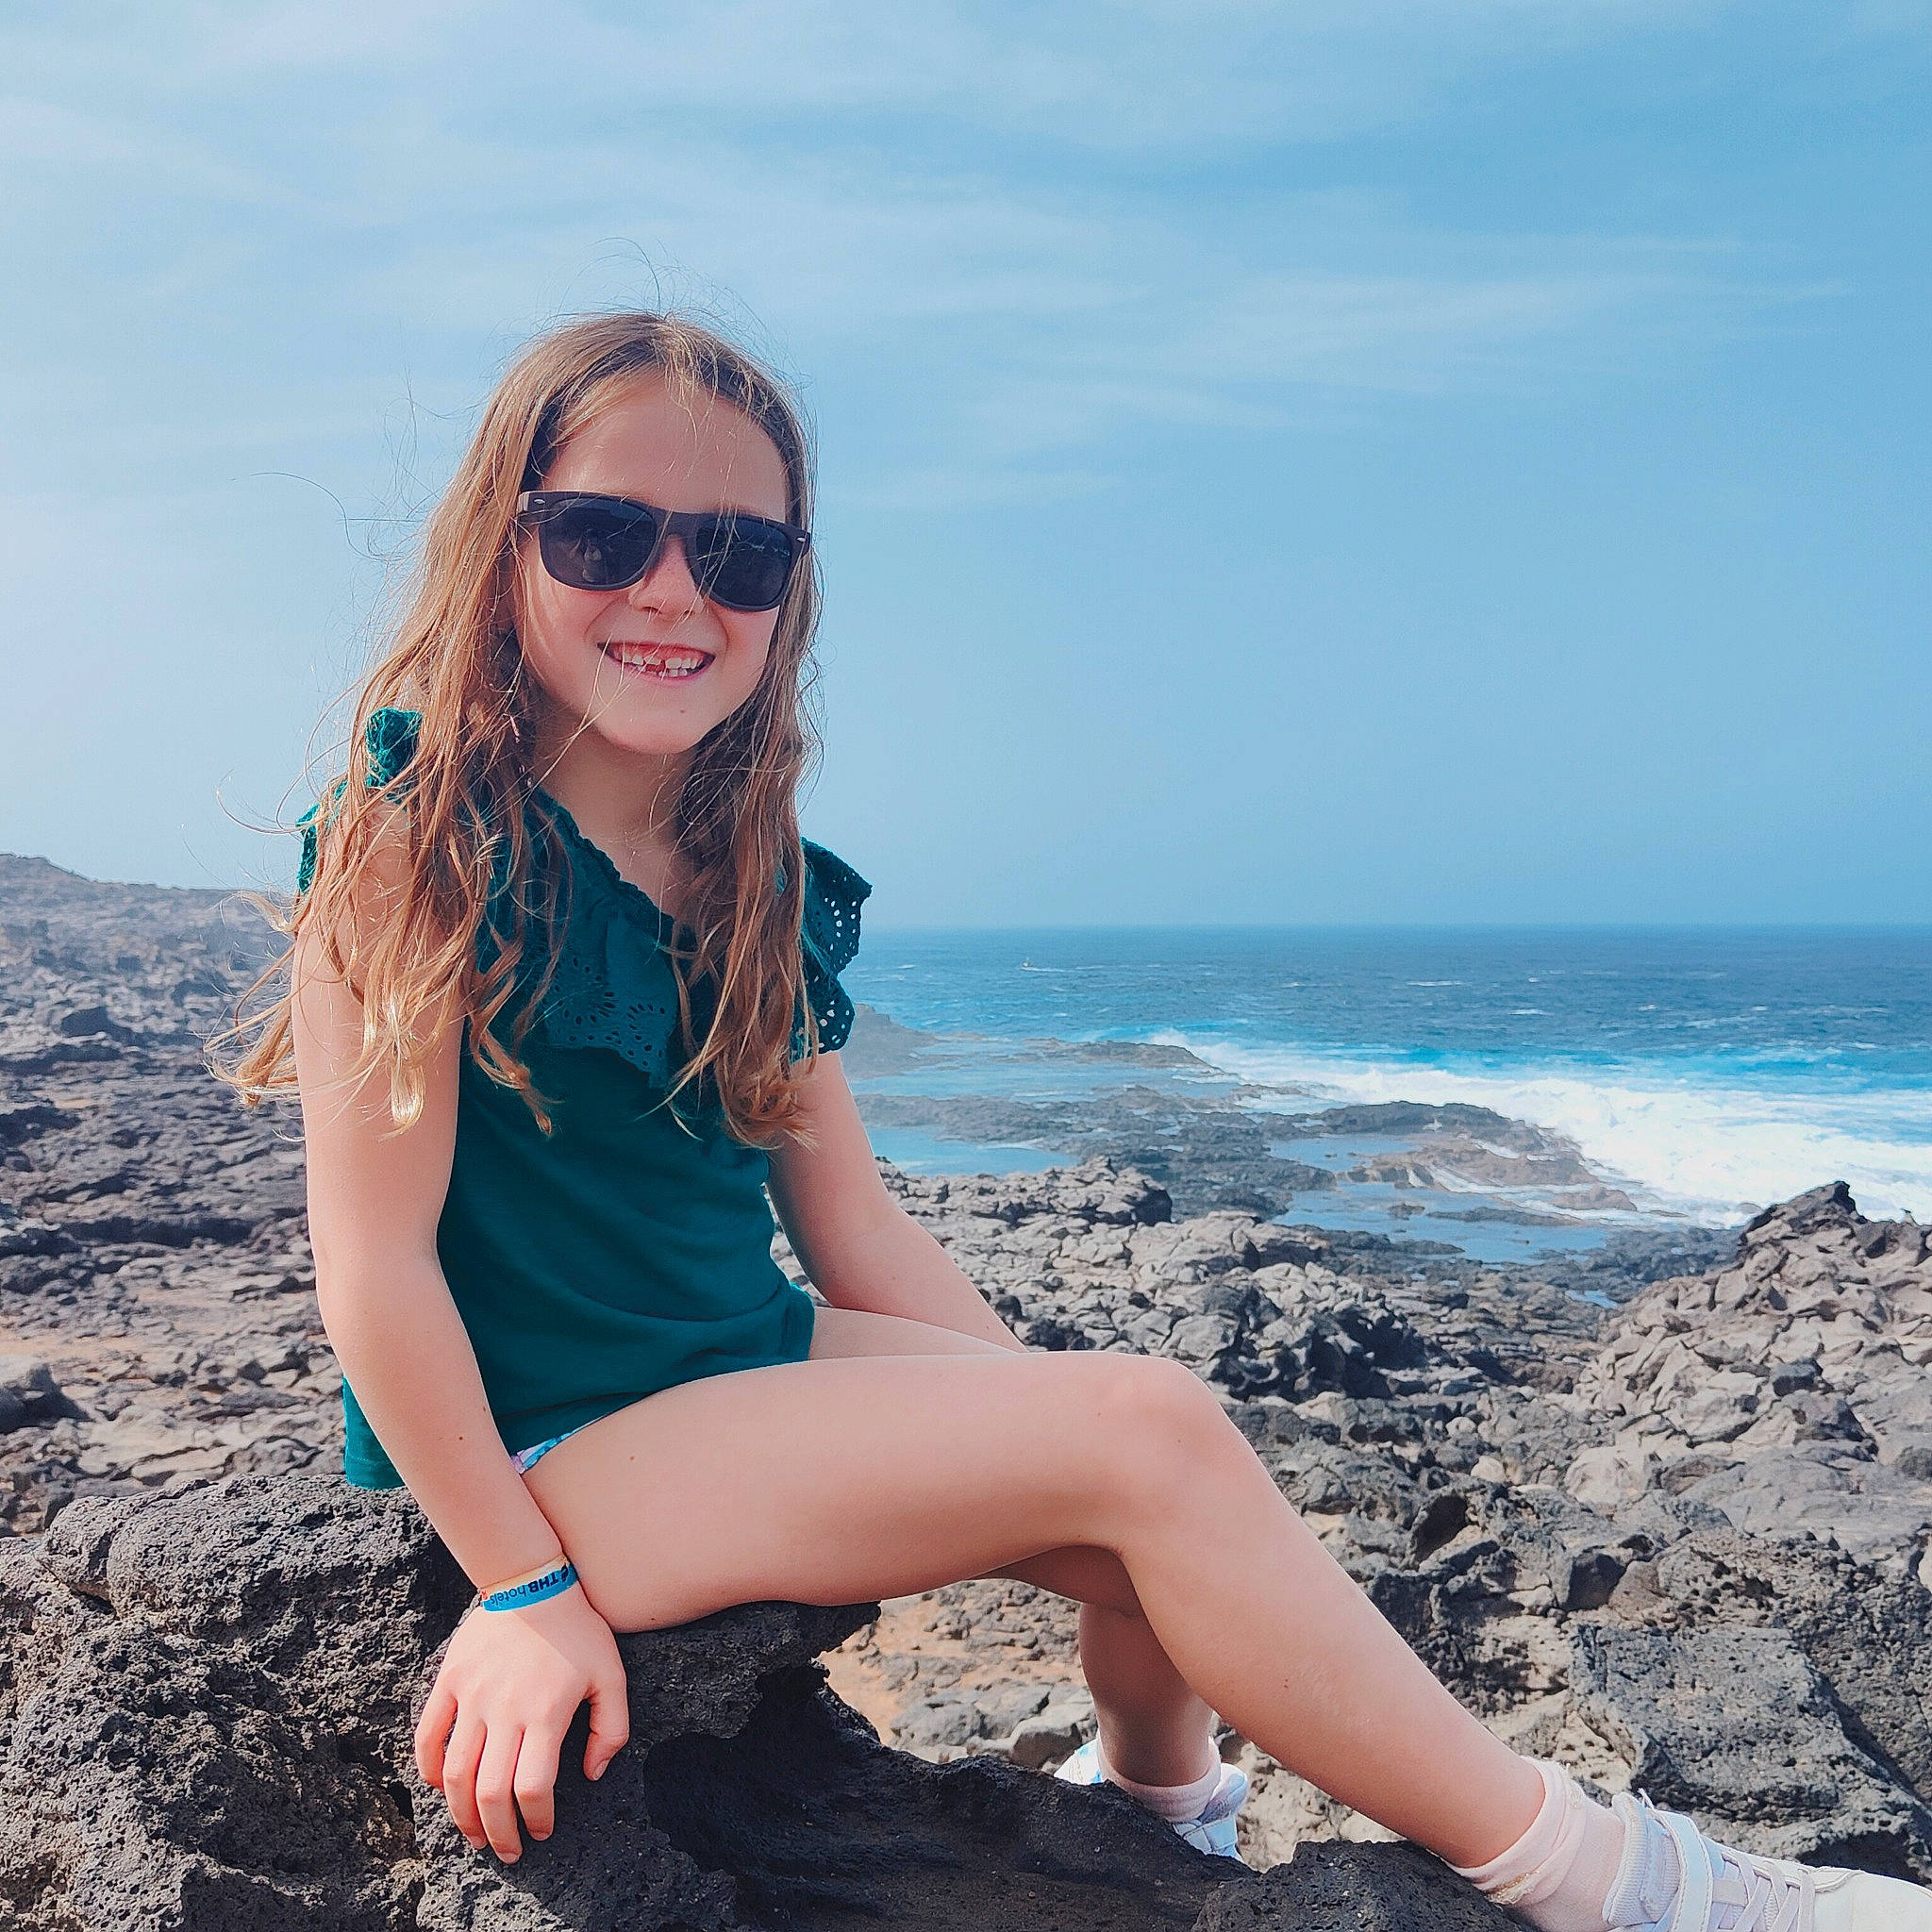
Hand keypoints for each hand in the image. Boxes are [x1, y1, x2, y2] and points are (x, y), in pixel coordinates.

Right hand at [414, 1582, 629, 1861]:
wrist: (533, 1581)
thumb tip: (592, 1774)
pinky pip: (428, 1735)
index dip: (536, 1819)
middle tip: (507, 1850)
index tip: (542, 1832)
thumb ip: (612, 1729)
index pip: (533, 1787)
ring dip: (461, 1814)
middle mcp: (505, 1709)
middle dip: (498, 1832)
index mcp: (546, 1712)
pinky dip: (429, 1768)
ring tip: (474, 1834)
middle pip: (490, 1791)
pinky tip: (441, 1787)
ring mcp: (472, 1696)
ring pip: (455, 1773)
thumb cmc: (579, 1631)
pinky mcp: (449, 1681)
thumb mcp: (611, 1675)